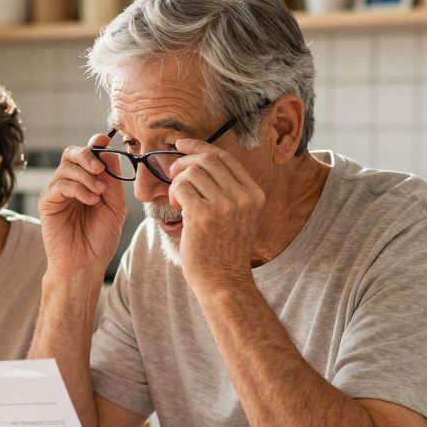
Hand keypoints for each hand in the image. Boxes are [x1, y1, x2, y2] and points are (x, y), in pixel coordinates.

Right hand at [38, 134, 128, 277]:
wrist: (85, 264)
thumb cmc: (100, 239)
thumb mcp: (114, 205)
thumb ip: (112, 179)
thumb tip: (107, 150)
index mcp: (85, 182)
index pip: (86, 155)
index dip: (94, 145)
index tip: (103, 141)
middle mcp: (69, 184)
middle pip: (71, 154)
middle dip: (87, 156)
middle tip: (100, 169)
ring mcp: (56, 193)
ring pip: (65, 168)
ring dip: (85, 176)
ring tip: (98, 193)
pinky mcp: (47, 204)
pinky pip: (59, 185)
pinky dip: (77, 188)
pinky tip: (90, 200)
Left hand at [167, 139, 264, 291]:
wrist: (224, 282)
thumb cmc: (224, 251)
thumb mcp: (239, 216)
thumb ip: (228, 190)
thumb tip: (199, 160)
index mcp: (254, 193)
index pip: (225, 157)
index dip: (199, 146)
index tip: (181, 145)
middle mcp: (243, 196)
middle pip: (207, 159)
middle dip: (183, 162)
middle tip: (173, 174)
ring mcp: (225, 204)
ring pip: (191, 172)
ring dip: (177, 183)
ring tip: (178, 201)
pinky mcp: (204, 214)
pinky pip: (181, 187)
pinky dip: (173, 193)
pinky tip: (177, 208)